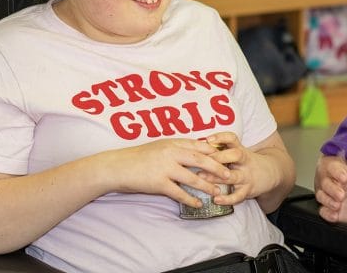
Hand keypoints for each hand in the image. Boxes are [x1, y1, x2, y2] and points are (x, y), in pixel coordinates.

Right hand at [106, 138, 230, 207]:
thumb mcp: (158, 147)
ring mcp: (165, 168)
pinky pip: (179, 192)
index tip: (225, 157)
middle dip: (217, 167)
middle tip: (229, 174)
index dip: (214, 151)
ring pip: (193, 177)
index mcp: (172, 143)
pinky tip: (199, 204)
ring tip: (218, 191)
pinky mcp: (159, 183)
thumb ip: (175, 149)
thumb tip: (193, 151)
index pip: (199, 145)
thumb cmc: (138, 157)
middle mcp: (171, 153)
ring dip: (207, 185)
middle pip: (201, 159)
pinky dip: (190, 199)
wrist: (117, 167)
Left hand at [196, 131, 277, 205]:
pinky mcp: (248, 190)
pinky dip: (227, 199)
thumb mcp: (239, 152)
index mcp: (241, 150)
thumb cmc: (247, 162)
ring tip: (201, 178)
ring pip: (233, 176)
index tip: (208, 139)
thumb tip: (197, 146)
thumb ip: (222, 149)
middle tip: (201, 160)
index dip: (221, 137)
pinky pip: (238, 196)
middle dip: (218, 157)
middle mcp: (245, 162)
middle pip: (235, 155)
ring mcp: (247, 176)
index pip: (233, 139)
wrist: (271, 173)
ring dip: (216, 177)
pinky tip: (216, 199)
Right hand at [314, 154, 346, 224]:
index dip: (337, 172)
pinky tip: (334, 215)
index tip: (344, 177)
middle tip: (341, 194)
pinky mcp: (329, 210)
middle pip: (325, 182)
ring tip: (338, 205)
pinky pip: (322, 211)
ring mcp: (329, 196)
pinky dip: (327, 213)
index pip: (334, 168)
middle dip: (332, 189)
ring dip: (328, 201)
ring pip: (321, 196)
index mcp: (341, 171)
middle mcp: (332, 182)